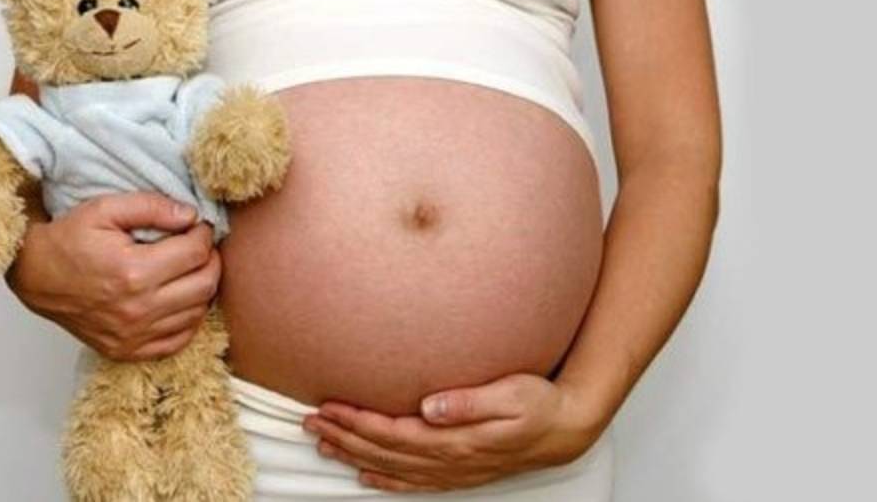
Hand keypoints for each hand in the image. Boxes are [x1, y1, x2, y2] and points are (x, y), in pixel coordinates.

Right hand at [5, 192, 220, 361]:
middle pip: (205, 285)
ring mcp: (133, 335)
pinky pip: (179, 340)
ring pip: (197, 313)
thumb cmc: (68, 241)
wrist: (34, 277)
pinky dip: (187, 319)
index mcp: (133, 272)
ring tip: (188, 270)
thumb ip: (151, 207)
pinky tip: (179, 299)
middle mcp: (137, 309)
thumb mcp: (104, 209)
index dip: (204, 235)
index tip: (197, 227)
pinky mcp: (128, 351)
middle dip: (210, 260)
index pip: (196, 253)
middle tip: (199, 247)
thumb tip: (190, 215)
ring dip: (202, 289)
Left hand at [301, 373, 605, 492]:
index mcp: (455, 439)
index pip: (393, 433)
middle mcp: (448, 460)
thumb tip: (431, 405)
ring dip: (355, 456)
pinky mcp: (458, 472)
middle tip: (310, 422)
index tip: (329, 406)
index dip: (357, 421)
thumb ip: (470, 401)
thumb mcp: (513, 394)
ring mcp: (452, 470)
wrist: (566, 429)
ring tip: (324, 444)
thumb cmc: (540, 405)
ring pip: (391, 468)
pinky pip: (412, 482)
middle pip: (383, 451)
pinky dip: (384, 480)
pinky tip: (366, 476)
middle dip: (344, 436)